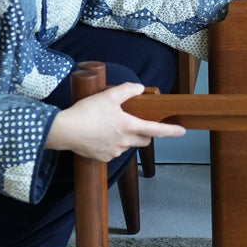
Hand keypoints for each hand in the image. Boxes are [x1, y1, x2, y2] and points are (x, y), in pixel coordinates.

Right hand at [45, 82, 184, 160]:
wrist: (64, 131)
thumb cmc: (85, 113)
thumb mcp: (107, 96)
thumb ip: (126, 90)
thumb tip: (138, 88)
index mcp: (128, 126)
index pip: (156, 129)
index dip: (171, 131)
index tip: (182, 131)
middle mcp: (124, 141)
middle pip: (145, 140)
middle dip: (146, 133)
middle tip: (136, 123)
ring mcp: (115, 152)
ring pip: (129, 145)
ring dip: (126, 137)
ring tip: (110, 126)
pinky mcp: (104, 158)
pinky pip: (115, 152)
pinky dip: (113, 144)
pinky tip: (101, 136)